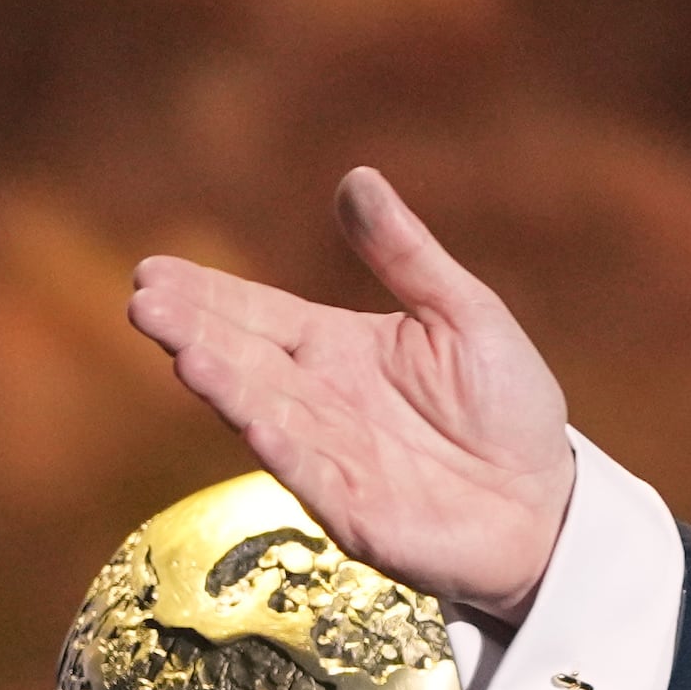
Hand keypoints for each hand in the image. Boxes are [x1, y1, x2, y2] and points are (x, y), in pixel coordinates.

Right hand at [129, 168, 577, 619]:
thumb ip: (406, 254)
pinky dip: (282, 445)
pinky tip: (253, 417)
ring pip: (266, 412)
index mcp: (339, 349)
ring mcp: (330, 457)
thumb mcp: (465, 312)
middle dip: (193, 330)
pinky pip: (311, 472)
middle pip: (245, 358)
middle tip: (143, 300)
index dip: (207, 295)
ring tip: (184, 350)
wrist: (547, 505)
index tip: (152, 271)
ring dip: (224, 384)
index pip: (257, 315)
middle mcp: (320, 400)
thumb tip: (357, 178)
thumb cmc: (508, 409)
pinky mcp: (353, 511)